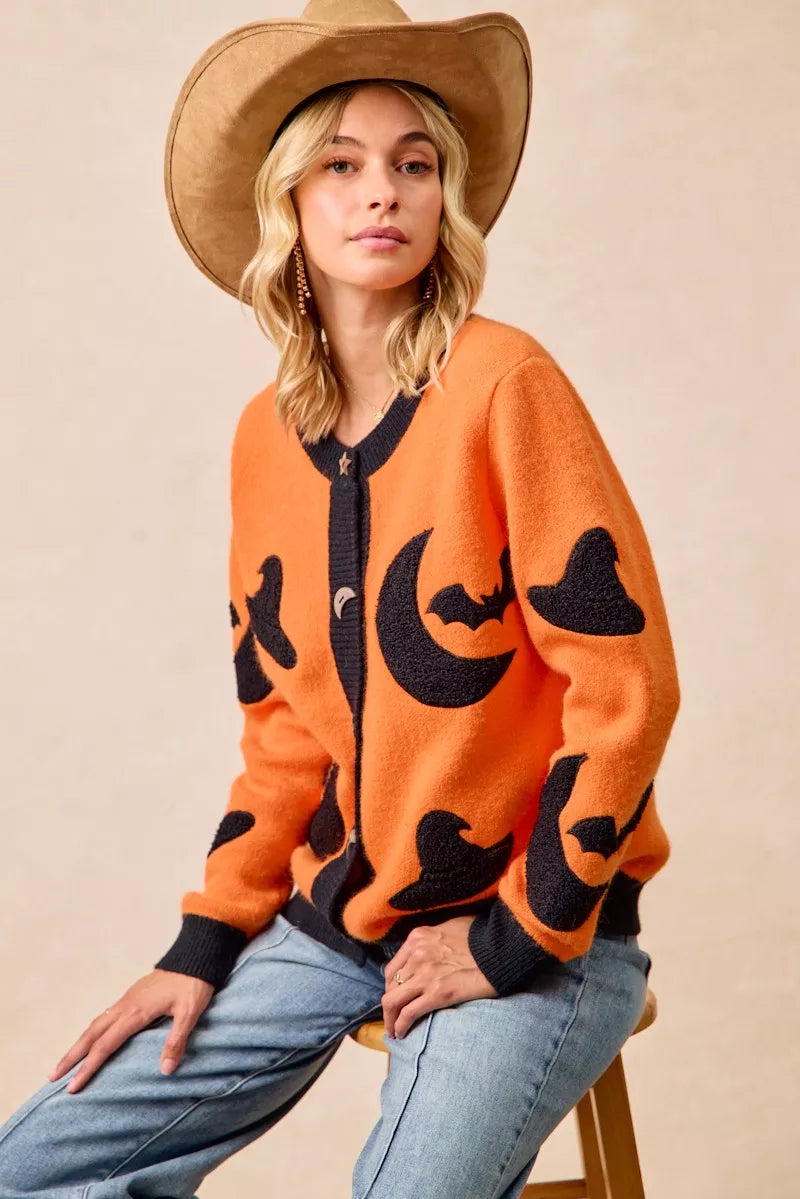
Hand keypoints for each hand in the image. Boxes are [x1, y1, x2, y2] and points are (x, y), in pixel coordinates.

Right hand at [47, 969, 214, 1093]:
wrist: (195, 955)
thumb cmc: (194, 984)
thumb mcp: (190, 1013)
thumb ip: (177, 1040)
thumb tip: (165, 1070)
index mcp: (136, 1012)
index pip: (105, 1045)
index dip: (88, 1067)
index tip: (72, 1087)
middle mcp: (125, 1006)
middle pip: (91, 1034)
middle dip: (71, 1056)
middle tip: (52, 1076)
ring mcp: (126, 999)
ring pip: (95, 1024)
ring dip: (79, 1043)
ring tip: (65, 1062)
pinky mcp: (131, 996)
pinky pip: (105, 1017)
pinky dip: (92, 1032)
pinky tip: (92, 1039)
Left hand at [381, 915, 498, 1038]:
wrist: (501, 948)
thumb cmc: (482, 937)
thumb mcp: (451, 926)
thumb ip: (434, 939)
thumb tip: (432, 951)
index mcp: (418, 937)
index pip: (393, 967)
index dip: (391, 986)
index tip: (396, 997)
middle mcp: (417, 954)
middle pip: (390, 985)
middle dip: (389, 1004)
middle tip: (393, 1017)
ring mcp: (425, 974)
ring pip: (393, 1001)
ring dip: (390, 1018)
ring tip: (394, 1030)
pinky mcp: (437, 993)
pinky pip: (408, 1014)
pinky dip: (400, 1026)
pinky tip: (401, 1034)